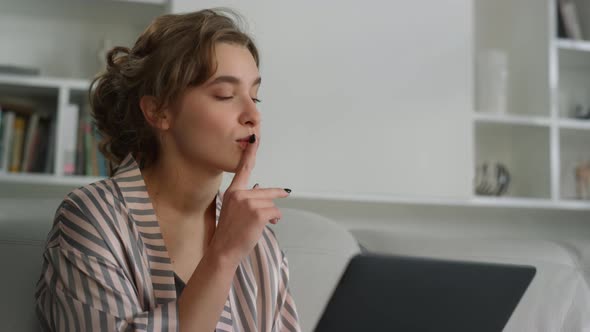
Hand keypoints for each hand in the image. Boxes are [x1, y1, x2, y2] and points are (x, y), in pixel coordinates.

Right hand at [208, 134, 289, 265]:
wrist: (224, 251)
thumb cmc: (230, 233)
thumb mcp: (233, 210)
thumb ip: (245, 198)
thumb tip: (260, 188)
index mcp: (232, 191)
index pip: (243, 168)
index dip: (250, 153)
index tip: (254, 137)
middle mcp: (239, 194)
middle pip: (266, 192)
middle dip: (273, 200)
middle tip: (280, 200)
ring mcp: (248, 203)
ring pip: (272, 203)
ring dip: (271, 214)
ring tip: (261, 223)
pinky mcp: (257, 213)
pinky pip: (276, 212)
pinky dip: (274, 220)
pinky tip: (267, 225)